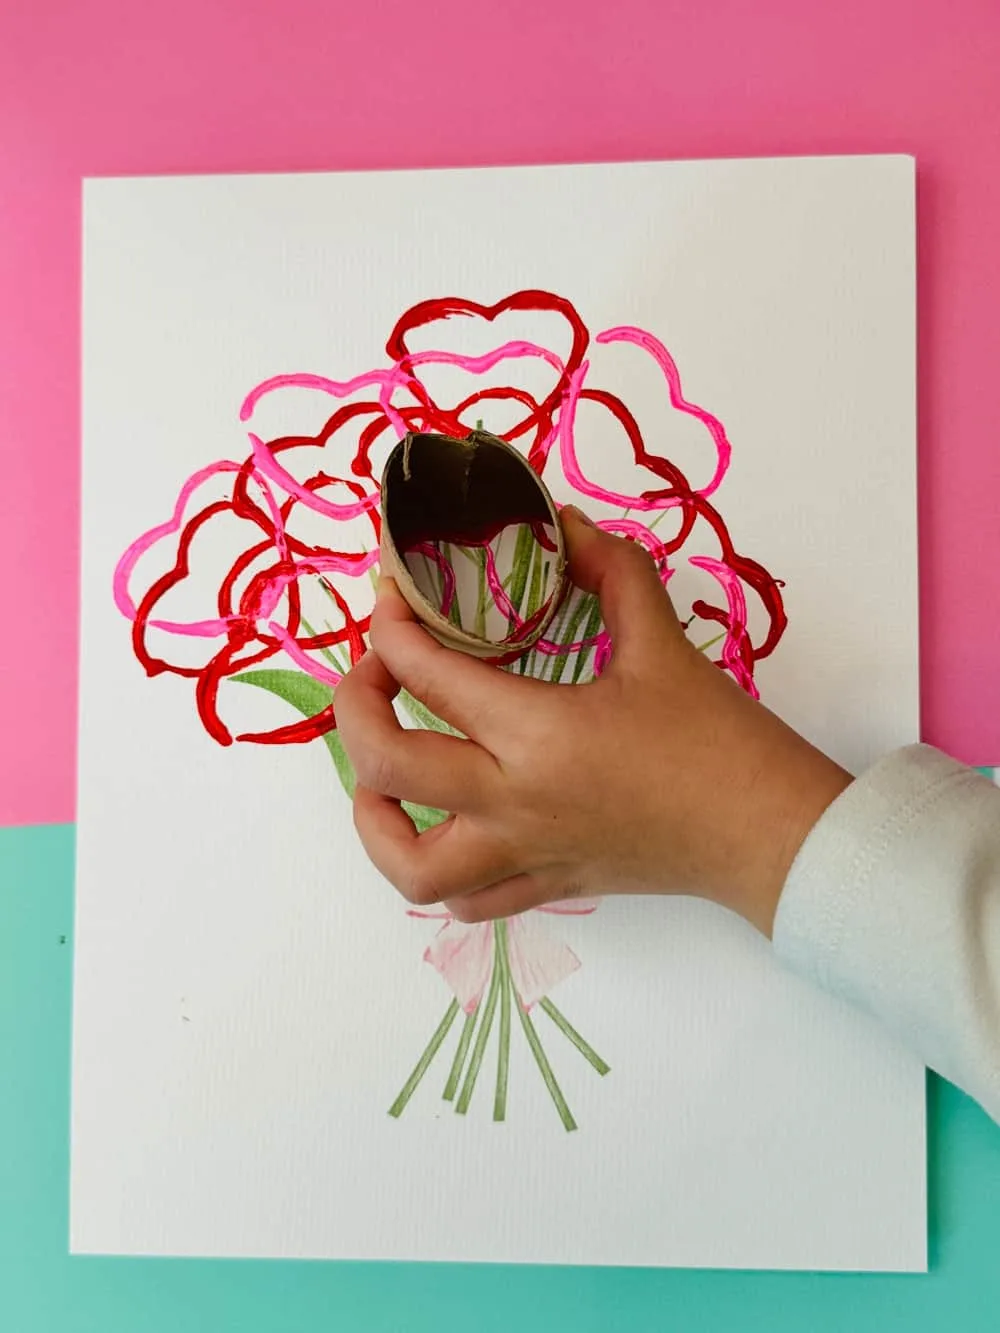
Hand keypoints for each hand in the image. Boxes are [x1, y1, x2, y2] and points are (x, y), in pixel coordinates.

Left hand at [334, 508, 850, 934]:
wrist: (767, 831)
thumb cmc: (718, 738)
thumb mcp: (661, 641)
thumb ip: (610, 569)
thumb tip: (563, 522)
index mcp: (539, 734)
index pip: (429, 676)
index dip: (393, 627)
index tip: (390, 598)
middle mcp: (515, 802)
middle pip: (388, 768)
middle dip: (357, 710)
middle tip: (374, 673)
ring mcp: (525, 854)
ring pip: (409, 866)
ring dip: (374, 817)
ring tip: (382, 776)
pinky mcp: (547, 886)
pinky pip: (466, 903)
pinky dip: (435, 875)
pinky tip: (446, 827)